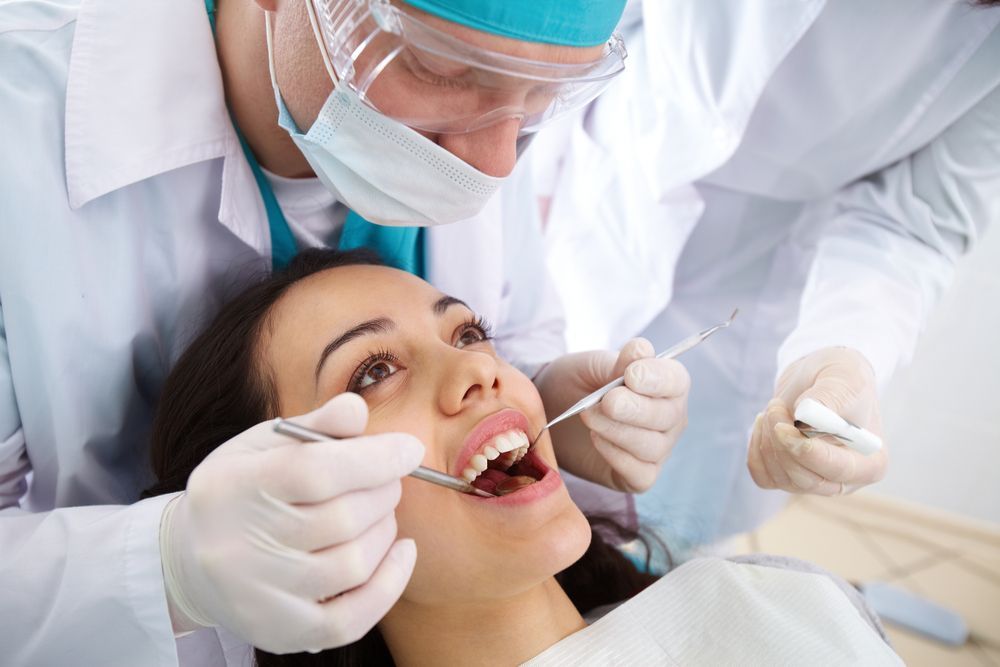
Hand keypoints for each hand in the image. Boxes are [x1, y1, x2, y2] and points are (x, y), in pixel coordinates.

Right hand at [159, 393, 423, 653]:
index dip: (374, 459)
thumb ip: (315, 426)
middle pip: (342, 518)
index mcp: (232, 486)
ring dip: (385, 532)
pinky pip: (351, 619)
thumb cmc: (243, 490)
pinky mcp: (279, 633)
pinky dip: (389, 584)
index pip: (314, 471)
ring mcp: (257, 596)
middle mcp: (237, 546)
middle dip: (383, 492)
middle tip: (388, 480)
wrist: (190, 561)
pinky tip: (400, 552)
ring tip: (379, 513)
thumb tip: (357, 410)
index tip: (410, 449)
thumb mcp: (264, 445)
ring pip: (353, 564)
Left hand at [535, 339, 689, 492]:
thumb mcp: (590, 366)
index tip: (630, 375)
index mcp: (665, 384)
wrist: (551, 413)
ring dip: (618, 431)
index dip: (657, 378)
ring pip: (652, 446)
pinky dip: (616, 456)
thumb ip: (616, 362)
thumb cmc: (577, 383)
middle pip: (667, 416)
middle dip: (635, 409)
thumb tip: (641, 349)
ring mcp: (658, 449)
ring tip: (588, 416)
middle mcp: (669, 418)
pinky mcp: (639, 476)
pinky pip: (639, 473)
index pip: (676, 381)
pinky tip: (595, 439)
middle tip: (607, 401)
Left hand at [747, 347, 887, 495]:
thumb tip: (805, 419)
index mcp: (871, 462)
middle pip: (806, 481)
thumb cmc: (841, 378)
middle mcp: (844, 480)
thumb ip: (829, 398)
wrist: (818, 379)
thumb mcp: (843, 378)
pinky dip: (756, 449)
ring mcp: (814, 482)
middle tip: (775, 407)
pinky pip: (763, 476)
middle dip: (782, 443)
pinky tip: (765, 424)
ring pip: (780, 476)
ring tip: (776, 407)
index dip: (810, 454)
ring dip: (768, 438)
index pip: (840, 471)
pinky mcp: (786, 477)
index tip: (787, 429)